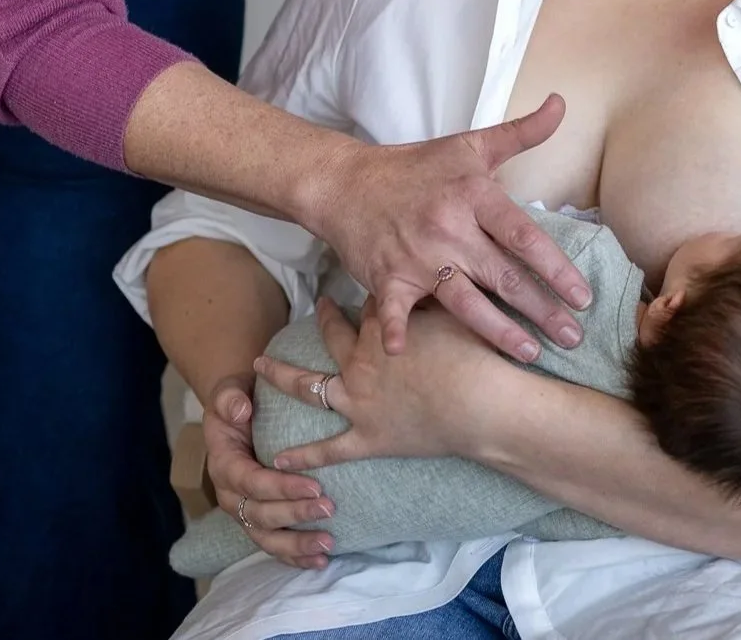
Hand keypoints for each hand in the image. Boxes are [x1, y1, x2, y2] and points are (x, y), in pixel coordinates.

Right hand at [199, 372, 337, 569]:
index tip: (315, 484)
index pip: (250, 482)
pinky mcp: (258, 520)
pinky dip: (294, 557)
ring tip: (327, 545)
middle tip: (330, 508)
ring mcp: (243, 511)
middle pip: (260, 514)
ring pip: (266, 537)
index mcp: (223, 464)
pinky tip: (319, 562)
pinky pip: (273, 544)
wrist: (237, 411)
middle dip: (295, 514)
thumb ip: (229, 397)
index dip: (280, 487)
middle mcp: (230, 494)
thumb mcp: (229, 390)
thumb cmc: (238, 399)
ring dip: (296, 544)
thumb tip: (240, 410)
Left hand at [256, 297, 516, 472]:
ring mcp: (358, 404)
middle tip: (317, 306)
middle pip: (332, 336)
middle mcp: (360, 365)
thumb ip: (433, 302)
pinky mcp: (367, 439)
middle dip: (324, 318)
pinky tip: (278, 460)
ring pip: (308, 388)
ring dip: (281, 376)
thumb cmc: (473, 357)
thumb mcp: (454, 316)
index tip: (376, 292)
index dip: (374, 301)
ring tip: (260, 367)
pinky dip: (302, 456)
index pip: (370, 308)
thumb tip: (431, 281)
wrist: (480, 405)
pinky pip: (327, 450)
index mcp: (379, 333)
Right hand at [300, 94, 592, 359]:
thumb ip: (521, 131)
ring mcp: (416, 256)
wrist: (346, 182)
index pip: (523, 236)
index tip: (582, 296)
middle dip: (542, 310)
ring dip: (498, 332)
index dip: (556, 267)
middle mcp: (448, 228)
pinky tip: (401, 353)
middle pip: (503, 276)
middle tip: (573, 337)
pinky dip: (394, 330)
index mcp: (473, 196)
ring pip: (464, 302)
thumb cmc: (415, 167)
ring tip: (530, 353)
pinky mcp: (386, 278)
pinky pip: (393, 310)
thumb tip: (560, 104)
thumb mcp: (469, 145)